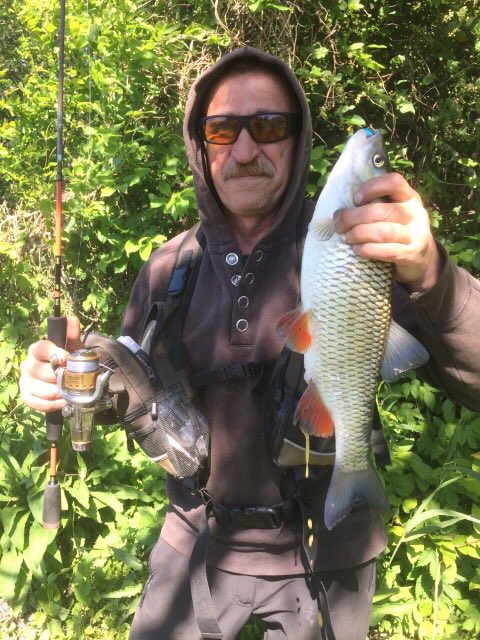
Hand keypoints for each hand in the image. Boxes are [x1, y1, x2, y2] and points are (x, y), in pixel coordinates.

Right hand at [19, 316, 82, 412]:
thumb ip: (72, 334)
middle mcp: (28, 364)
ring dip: (54, 391)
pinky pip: (36, 403)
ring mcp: (25, 381)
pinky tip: (64, 401)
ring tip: (68, 392)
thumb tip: (71, 319)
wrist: (67, 376)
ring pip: (36, 388)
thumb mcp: (73, 346)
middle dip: (55, 375)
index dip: (53, 353)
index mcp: (37, 350)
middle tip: (70, 378)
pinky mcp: (27, 396)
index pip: (39, 348)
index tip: (67, 358)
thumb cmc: (68, 359)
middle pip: (36, 370)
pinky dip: (51, 404)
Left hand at [335, 172, 442, 291]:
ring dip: (359, 234)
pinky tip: (357, 249)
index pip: (394, 182)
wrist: (420, 255)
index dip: (372, 187)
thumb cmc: (396, 228)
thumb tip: (338, 212)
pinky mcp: (410, 254)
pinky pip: (387, 251)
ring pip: (383, 232)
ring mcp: (415, 234)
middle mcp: (415, 213)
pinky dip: (368, 250)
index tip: (355, 199)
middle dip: (353, 218)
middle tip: (340, 225)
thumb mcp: (392, 211)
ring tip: (347, 237)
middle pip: (381, 211)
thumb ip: (373, 205)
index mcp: (409, 196)